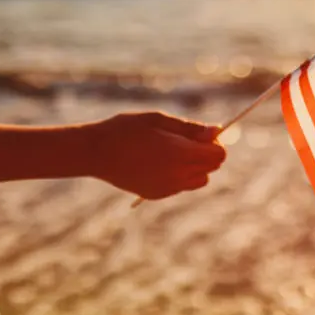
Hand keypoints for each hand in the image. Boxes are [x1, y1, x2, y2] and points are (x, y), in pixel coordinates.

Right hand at [91, 111, 225, 199]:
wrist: (95, 153)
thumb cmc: (126, 129)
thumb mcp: (159, 120)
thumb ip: (190, 128)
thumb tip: (217, 131)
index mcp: (180, 154)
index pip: (218, 156)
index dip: (215, 144)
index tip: (201, 135)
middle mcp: (178, 175)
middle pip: (211, 169)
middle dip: (206, 154)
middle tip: (185, 140)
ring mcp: (167, 188)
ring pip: (199, 180)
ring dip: (195, 167)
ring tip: (172, 151)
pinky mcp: (156, 194)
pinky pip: (181, 186)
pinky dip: (179, 176)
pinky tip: (158, 162)